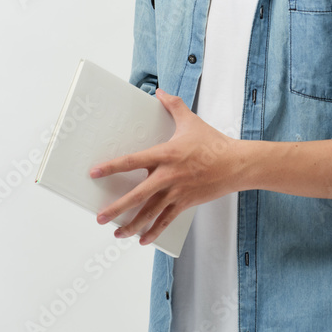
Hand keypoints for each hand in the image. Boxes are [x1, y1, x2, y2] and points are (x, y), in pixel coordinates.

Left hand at [89, 89, 240, 245]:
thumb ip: (174, 106)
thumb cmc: (213, 142)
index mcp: (166, 154)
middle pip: (137, 195)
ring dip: (132, 225)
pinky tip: (143, 240)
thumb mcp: (191, 122)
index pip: (133, 161)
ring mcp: (177, 192)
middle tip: (100, 217)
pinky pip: (167, 220)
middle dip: (117, 208)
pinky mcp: (186, 203)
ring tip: (116, 233)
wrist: (236, 164)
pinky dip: (154, 231)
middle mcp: (168, 175)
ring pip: (150, 213)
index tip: (95, 172)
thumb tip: (161, 91)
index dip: (112, 167)